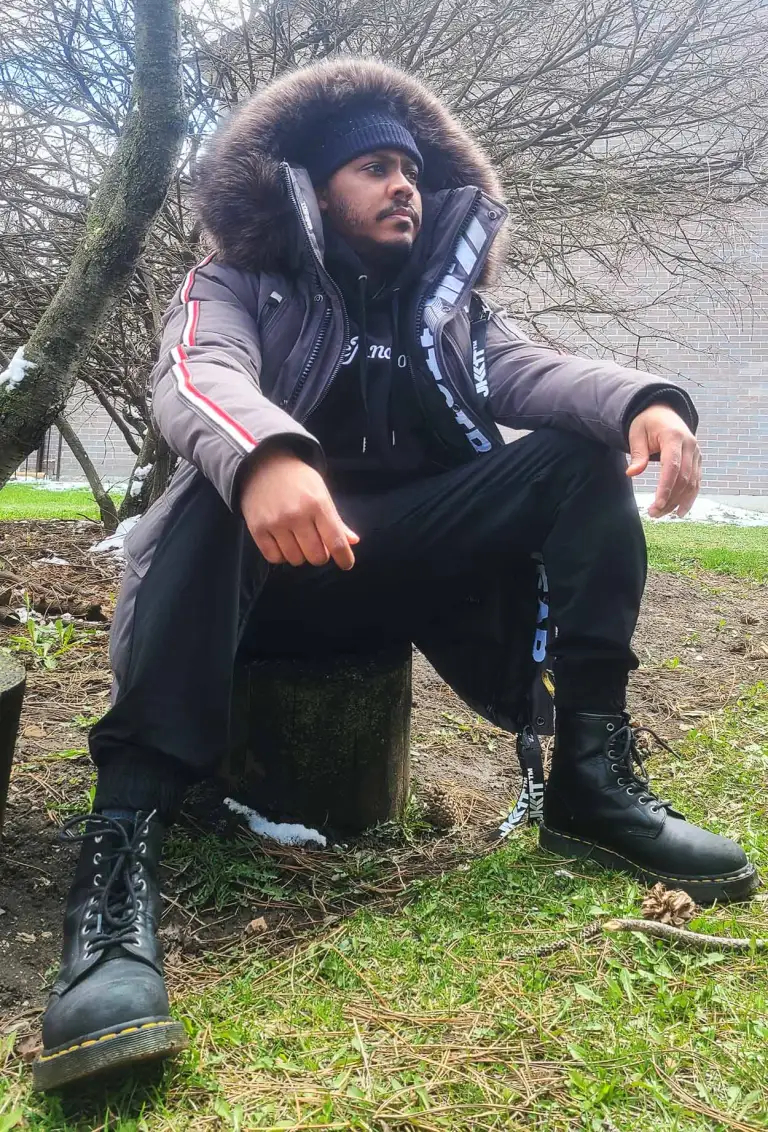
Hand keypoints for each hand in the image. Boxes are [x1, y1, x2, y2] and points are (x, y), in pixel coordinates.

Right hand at [240, 447, 358, 568]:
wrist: (264, 464)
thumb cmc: (298, 481)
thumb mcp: (321, 493)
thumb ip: (336, 520)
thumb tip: (352, 541)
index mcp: (318, 504)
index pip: (336, 542)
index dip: (344, 558)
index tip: (346, 564)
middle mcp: (297, 515)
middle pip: (316, 556)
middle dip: (320, 555)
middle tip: (316, 544)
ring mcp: (276, 522)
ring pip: (295, 559)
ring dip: (299, 555)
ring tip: (297, 540)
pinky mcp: (257, 528)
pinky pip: (274, 558)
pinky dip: (281, 555)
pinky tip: (282, 542)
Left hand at [626, 405, 700, 517]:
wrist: (663, 412)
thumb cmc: (647, 423)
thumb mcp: (636, 434)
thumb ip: (637, 454)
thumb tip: (631, 473)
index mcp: (674, 437)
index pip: (672, 466)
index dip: (666, 487)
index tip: (657, 503)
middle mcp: (690, 445)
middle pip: (683, 478)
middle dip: (669, 498)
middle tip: (653, 513)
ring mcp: (696, 453)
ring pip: (692, 483)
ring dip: (678, 501)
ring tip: (660, 514)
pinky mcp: (697, 460)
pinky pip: (696, 481)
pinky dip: (689, 498)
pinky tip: (679, 511)